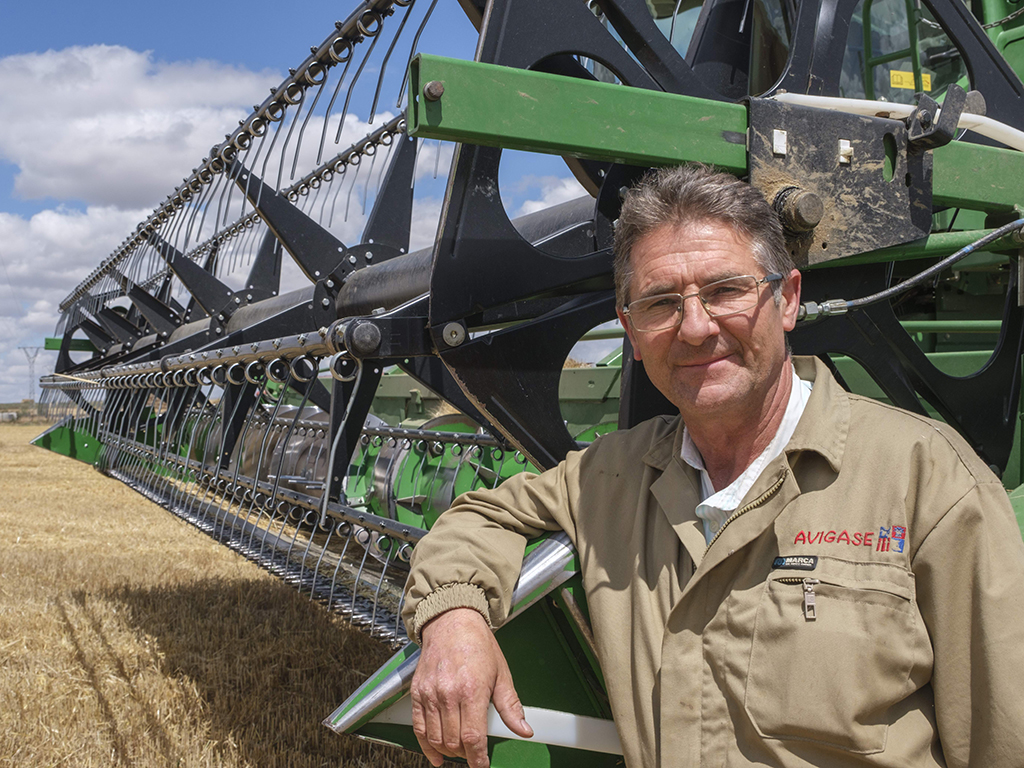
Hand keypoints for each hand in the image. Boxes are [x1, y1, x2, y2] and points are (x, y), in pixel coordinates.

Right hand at [410, 608, 532, 766]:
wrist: (451, 621)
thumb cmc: (478, 644)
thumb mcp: (501, 673)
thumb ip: (510, 706)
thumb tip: (524, 731)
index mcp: (472, 689)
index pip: (473, 737)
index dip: (478, 759)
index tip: (482, 766)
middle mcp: (448, 693)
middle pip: (454, 742)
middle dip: (466, 755)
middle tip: (474, 753)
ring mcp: (430, 693)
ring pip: (436, 738)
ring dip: (448, 751)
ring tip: (459, 751)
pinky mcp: (416, 692)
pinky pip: (418, 728)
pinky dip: (426, 746)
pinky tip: (436, 755)